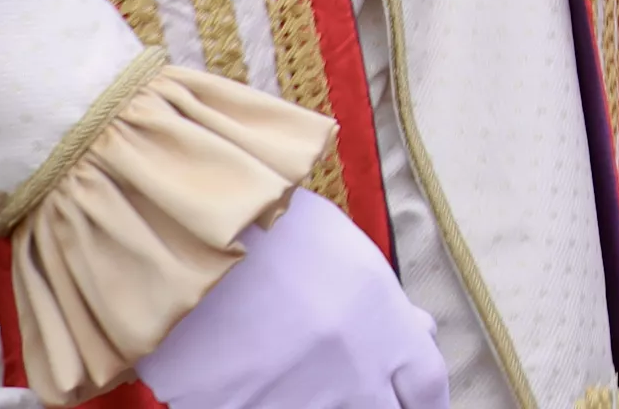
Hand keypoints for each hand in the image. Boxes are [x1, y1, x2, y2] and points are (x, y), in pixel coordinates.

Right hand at [134, 189, 447, 408]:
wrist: (191, 235)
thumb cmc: (273, 228)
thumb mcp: (347, 252)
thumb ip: (387, 302)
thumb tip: (418, 329)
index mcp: (387, 332)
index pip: (427, 391)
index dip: (422, 400)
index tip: (408, 399)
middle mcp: (353, 380)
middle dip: (379, 404)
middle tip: (353, 389)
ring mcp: (297, 407)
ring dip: (322, 403)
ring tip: (297, 380)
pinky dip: (263, 402)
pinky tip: (251, 383)